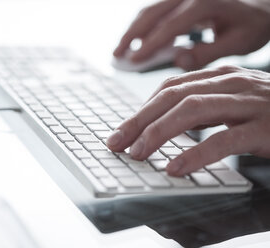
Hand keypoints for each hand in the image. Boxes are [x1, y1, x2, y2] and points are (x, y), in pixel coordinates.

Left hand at [106, 65, 269, 175]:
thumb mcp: (231, 106)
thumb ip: (201, 110)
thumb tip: (161, 126)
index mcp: (220, 77)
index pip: (169, 88)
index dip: (141, 110)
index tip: (121, 131)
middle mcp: (232, 84)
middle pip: (174, 97)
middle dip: (140, 121)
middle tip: (117, 143)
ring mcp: (250, 103)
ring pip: (194, 110)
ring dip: (159, 133)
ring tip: (138, 153)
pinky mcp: (267, 127)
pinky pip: (225, 139)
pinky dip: (196, 154)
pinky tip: (176, 167)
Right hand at [113, 0, 269, 70]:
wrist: (264, 3)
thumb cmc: (255, 22)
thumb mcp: (239, 42)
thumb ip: (208, 52)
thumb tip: (179, 60)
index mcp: (206, 3)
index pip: (170, 27)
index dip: (149, 44)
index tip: (133, 59)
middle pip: (152, 14)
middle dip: (131, 35)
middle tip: (116, 55)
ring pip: (150, 10)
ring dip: (133, 29)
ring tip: (121, 49)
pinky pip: (157, 10)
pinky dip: (144, 25)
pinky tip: (137, 39)